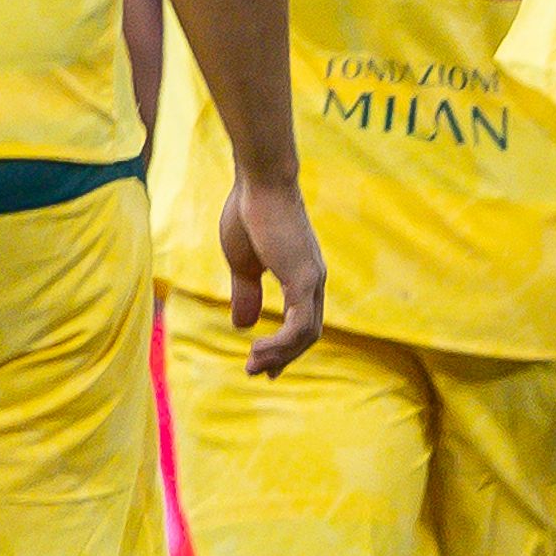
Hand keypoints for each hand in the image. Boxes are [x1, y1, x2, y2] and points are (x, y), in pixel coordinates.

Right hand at [217, 171, 327, 375]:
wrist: (259, 182)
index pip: (301, 321)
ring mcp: (312, 280)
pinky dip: (282, 344)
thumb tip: (243, 325)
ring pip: (305, 334)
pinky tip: (258, 349)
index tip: (263, 365)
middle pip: (307, 333)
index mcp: (301, 275)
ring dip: (280, 355)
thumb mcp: (242, 263)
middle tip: (255, 372)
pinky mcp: (304, 279)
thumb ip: (246, 293)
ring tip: (252, 364)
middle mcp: (313, 280)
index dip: (284, 346)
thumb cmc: (249, 213)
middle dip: (282, 357)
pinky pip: (299, 325)